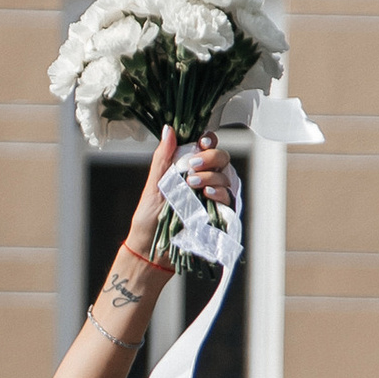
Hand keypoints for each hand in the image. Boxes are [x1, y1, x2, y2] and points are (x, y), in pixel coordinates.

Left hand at [131, 124, 233, 259]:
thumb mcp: (154, 184)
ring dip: (211, 177)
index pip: (207, 147)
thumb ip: (163, 157)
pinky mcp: (220, 215)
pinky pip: (229, 199)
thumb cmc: (149, 218)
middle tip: (193, 167)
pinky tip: (208, 195)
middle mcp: (204, 180)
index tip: (202, 142)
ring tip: (193, 185)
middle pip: (222, 158)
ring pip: (227, 177)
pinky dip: (220, 194)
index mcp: (189, 168)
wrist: (151, 249)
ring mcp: (214, 197)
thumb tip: (168, 129)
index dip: (209, 141)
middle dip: (210, 158)